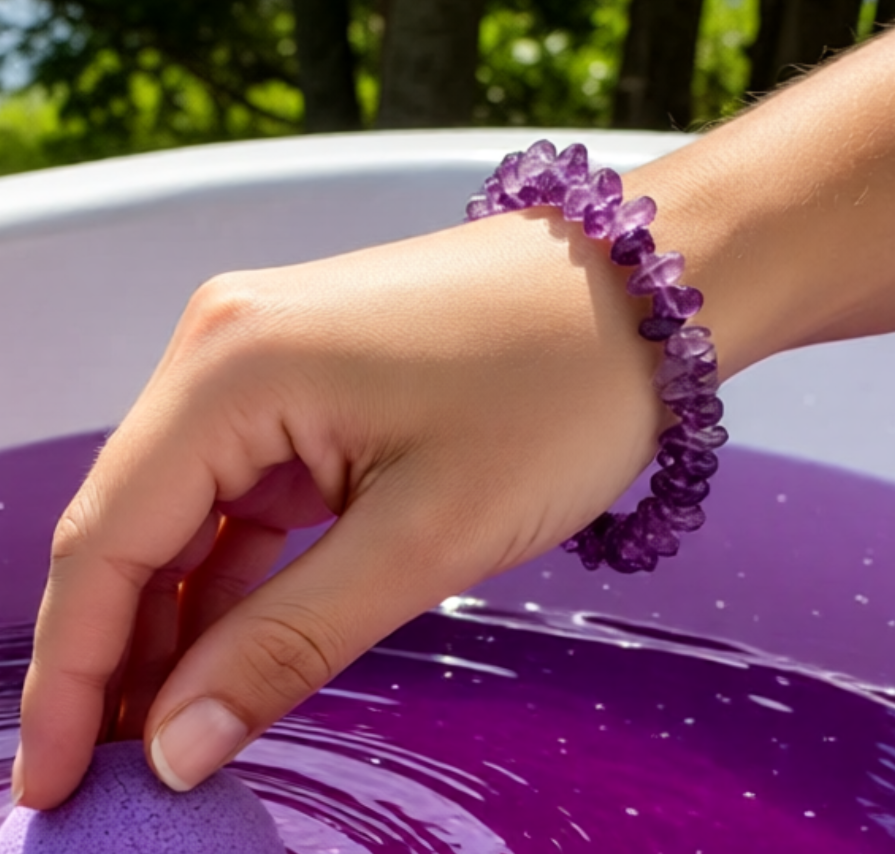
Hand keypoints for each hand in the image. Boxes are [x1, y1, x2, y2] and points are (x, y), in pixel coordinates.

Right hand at [14, 209, 666, 808]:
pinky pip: (247, 488)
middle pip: (134, 525)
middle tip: (117, 779)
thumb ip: (289, 641)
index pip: (103, 539)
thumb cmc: (559, 388)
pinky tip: (235, 644)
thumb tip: (178, 743)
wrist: (647, 294)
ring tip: (177, 731)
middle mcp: (227, 348)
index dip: (68, 675)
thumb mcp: (427, 535)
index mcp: (232, 367)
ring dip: (178, 619)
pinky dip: (236, 570)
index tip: (48, 787)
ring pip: (188, 512)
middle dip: (121, 654)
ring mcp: (270, 359)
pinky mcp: (314, 380)